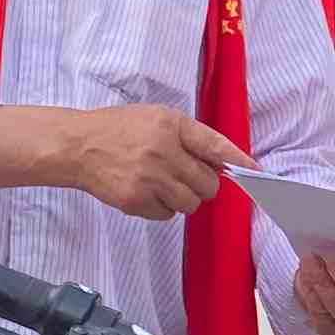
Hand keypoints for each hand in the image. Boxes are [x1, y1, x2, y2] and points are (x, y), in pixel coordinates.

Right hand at [68, 105, 241, 219]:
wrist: (78, 147)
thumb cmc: (120, 130)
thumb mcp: (157, 119)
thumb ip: (190, 138)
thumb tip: (223, 164)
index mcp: (170, 126)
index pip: (214, 146)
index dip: (238, 161)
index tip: (256, 172)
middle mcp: (162, 152)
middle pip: (208, 185)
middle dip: (202, 183)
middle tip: (184, 175)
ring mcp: (148, 179)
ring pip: (190, 204)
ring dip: (183, 198)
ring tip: (162, 182)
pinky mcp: (135, 201)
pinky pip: (167, 215)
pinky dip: (162, 208)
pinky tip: (146, 191)